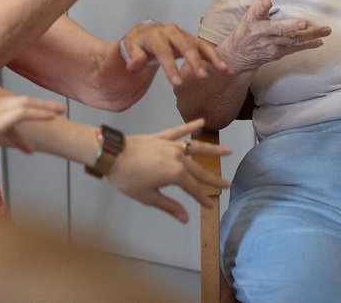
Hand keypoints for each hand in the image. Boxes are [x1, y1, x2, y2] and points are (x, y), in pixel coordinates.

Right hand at [0, 95, 65, 165]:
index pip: (4, 115)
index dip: (18, 129)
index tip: (27, 144)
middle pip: (20, 103)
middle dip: (38, 106)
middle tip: (54, 109)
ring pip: (27, 105)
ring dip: (45, 107)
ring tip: (61, 110)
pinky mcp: (0, 118)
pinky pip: (26, 113)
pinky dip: (41, 114)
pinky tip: (53, 116)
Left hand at [106, 118, 231, 223]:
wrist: (111, 154)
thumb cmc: (128, 179)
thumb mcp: (148, 197)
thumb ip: (169, 206)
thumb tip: (186, 218)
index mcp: (176, 174)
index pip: (193, 188)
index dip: (202, 198)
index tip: (210, 206)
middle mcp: (178, 157)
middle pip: (199, 170)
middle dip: (213, 178)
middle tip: (227, 183)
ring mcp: (171, 145)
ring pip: (196, 148)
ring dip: (212, 150)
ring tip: (228, 151)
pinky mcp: (162, 137)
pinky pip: (179, 131)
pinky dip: (190, 126)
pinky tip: (202, 122)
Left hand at [119, 22, 231, 87]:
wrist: (144, 34)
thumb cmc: (136, 44)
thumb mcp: (129, 49)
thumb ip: (133, 57)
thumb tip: (134, 65)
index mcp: (155, 34)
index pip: (163, 51)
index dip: (170, 67)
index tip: (177, 84)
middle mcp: (172, 32)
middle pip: (185, 45)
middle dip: (194, 60)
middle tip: (201, 76)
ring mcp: (184, 35)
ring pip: (200, 45)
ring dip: (213, 58)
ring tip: (223, 70)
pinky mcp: (192, 41)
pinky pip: (206, 49)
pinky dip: (216, 59)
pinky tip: (227, 71)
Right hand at [216, 0, 329, 74]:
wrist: (239, 54)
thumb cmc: (249, 27)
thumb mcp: (252, 9)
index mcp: (254, 19)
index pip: (257, 11)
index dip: (262, 6)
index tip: (267, 2)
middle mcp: (262, 32)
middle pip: (279, 29)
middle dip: (292, 26)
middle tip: (304, 23)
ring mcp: (271, 44)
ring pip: (292, 39)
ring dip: (311, 35)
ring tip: (327, 30)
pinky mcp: (278, 53)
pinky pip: (295, 48)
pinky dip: (308, 45)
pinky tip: (320, 41)